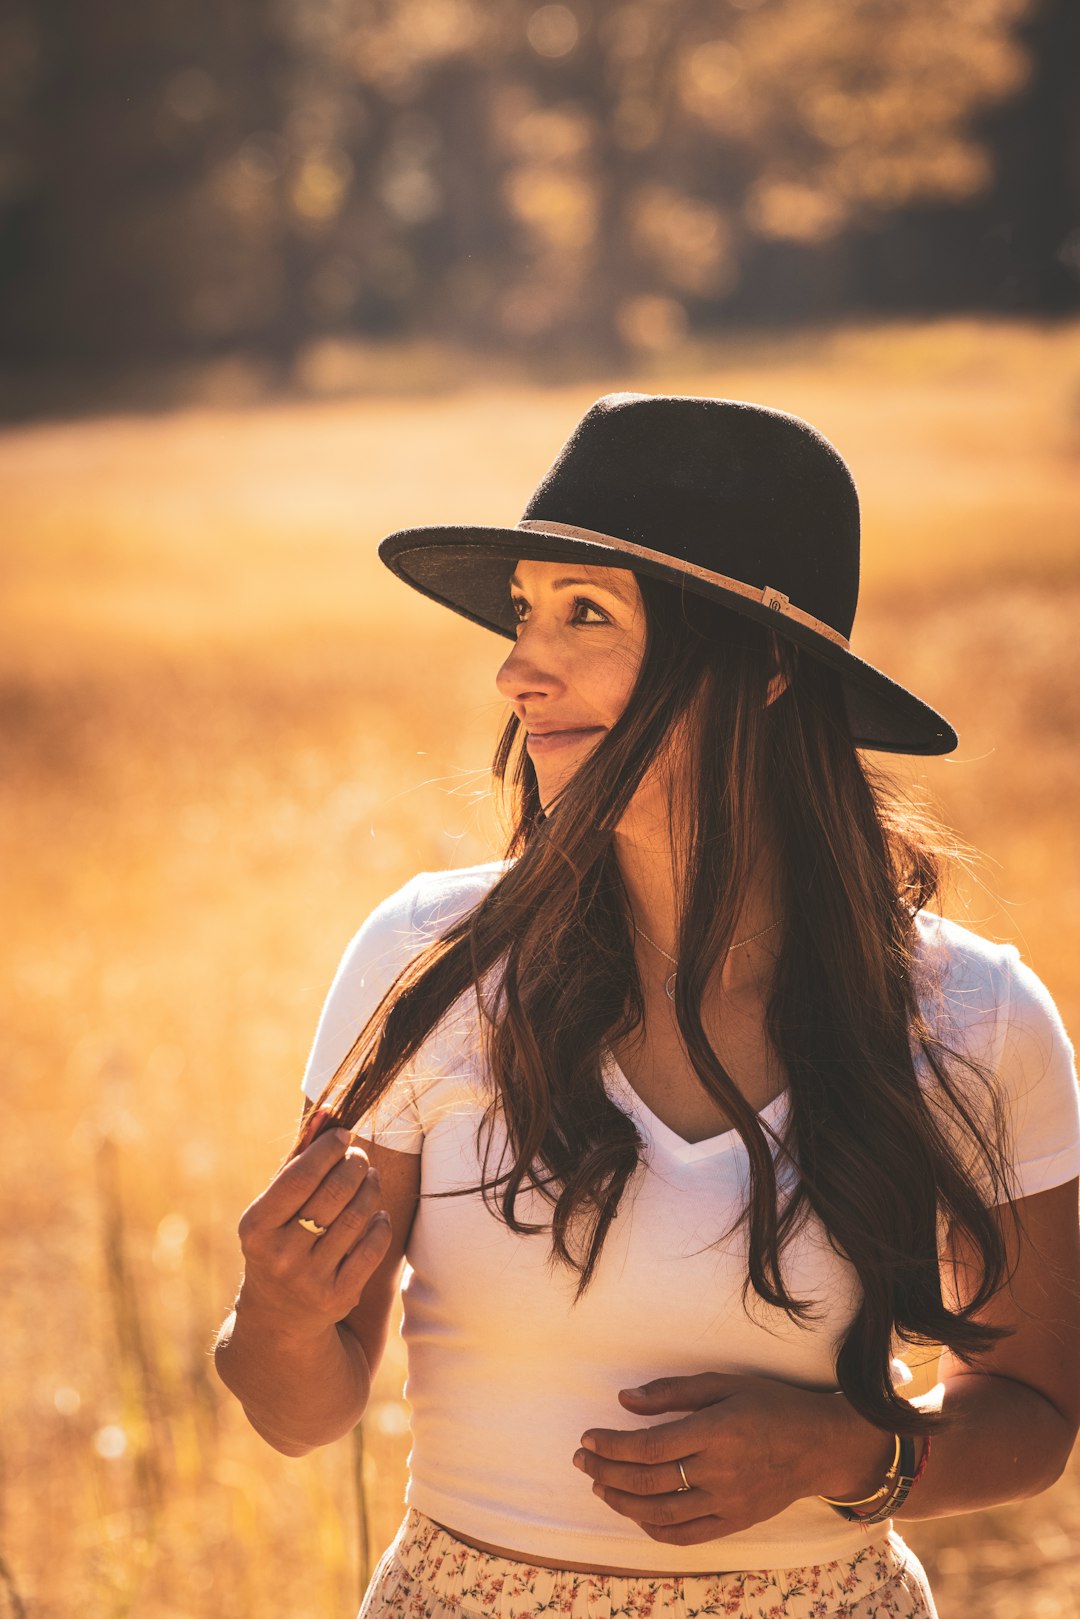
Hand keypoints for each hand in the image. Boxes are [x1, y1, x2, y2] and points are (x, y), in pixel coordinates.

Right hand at [234, 1109, 392, 1339]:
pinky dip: (380, 1223)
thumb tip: (329, 1111)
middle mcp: (280, 1255)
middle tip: (360, 1157)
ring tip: (370, 1178)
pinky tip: (376, 1213)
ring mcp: (310, 1278)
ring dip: (371, 1189)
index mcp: (256, 1227)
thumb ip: (300, 1158)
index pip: (299, 1178)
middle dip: (354, 1166)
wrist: (279, 1318)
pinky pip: (372, 1248)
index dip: (327, 1150)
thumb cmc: (280, 1241)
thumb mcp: (275, 1206)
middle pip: (333, 1195)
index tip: (344, 1135)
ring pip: (357, 1218)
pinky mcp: (338, 1296)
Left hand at [573, 1373, 839, 1545]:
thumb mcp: (725, 1384)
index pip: (649, 1446)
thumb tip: (625, 1400)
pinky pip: (686, 1536)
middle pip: (648, 1481)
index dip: (612, 1445)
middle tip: (582, 1460)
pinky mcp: (734, 1522)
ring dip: (622, 1502)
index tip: (588, 1438)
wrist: (819, 1445)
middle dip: (606, 1471)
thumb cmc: (771, 1405)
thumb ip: (673, 1392)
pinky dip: (654, 1528)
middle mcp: (720, 1472)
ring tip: (600, 1485)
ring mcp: (727, 1503)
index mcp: (716, 1431)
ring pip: (661, 1513)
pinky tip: (636, 1511)